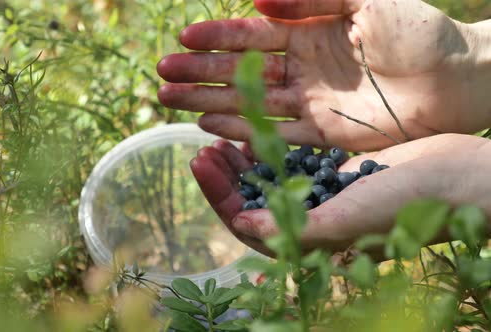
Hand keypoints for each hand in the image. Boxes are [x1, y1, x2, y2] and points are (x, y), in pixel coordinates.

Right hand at [158, 0, 490, 150]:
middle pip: (240, 71)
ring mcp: (309, 102)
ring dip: (209, 103)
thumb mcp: (364, 0)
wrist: (459, 79)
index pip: (252, 34)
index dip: (217, 35)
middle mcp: (302, 68)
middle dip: (200, 73)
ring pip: (248, 104)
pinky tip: (210, 126)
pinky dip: (242, 130)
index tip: (182, 37)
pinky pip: (274, 132)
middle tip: (161, 76)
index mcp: (309, 31)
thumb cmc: (419, 30)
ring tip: (170, 101)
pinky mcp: (323, 133)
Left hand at [190, 134, 490, 256]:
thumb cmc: (406, 207)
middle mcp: (309, 224)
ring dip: (242, 166)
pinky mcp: (331, 176)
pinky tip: (252, 136)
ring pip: (267, 185)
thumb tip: (241, 225)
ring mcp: (320, 199)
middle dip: (225, 180)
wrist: (453, 180)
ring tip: (219, 143)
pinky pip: (289, 166)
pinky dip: (268, 153)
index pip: (248, 226)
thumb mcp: (346, 219)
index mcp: (307, 244)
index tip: (200, 164)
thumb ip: (295, 227)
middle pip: (252, 204)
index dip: (219, 197)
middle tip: (204, 151)